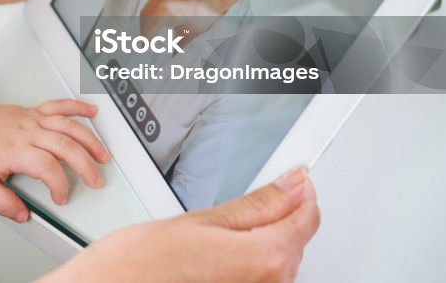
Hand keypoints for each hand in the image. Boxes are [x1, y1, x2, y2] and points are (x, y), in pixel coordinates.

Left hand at [0, 100, 111, 222]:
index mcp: (16, 150)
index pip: (47, 167)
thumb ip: (1, 202)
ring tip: (103, 155)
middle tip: (95, 180)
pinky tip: (91, 111)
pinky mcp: (34, 112)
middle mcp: (28, 132)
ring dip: (89, 140)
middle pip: (66, 146)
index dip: (59, 185)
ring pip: (68, 126)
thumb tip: (22, 214)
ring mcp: (33, 120)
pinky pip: (59, 105)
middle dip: (85, 165)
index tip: (61, 197)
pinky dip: (77, 107)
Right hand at [42, 167, 319, 282]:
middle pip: (294, 240)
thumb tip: (291, 184)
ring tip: (214, 233)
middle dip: (277, 216)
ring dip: (260, 241)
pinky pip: (259, 280)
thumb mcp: (198, 219)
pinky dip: (246, 264)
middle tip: (240, 201)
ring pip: (277, 261)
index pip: (307, 215)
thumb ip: (255, 203)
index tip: (293, 174)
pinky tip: (214, 256)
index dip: (301, 189)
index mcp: (264, 258)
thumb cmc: (138, 266)